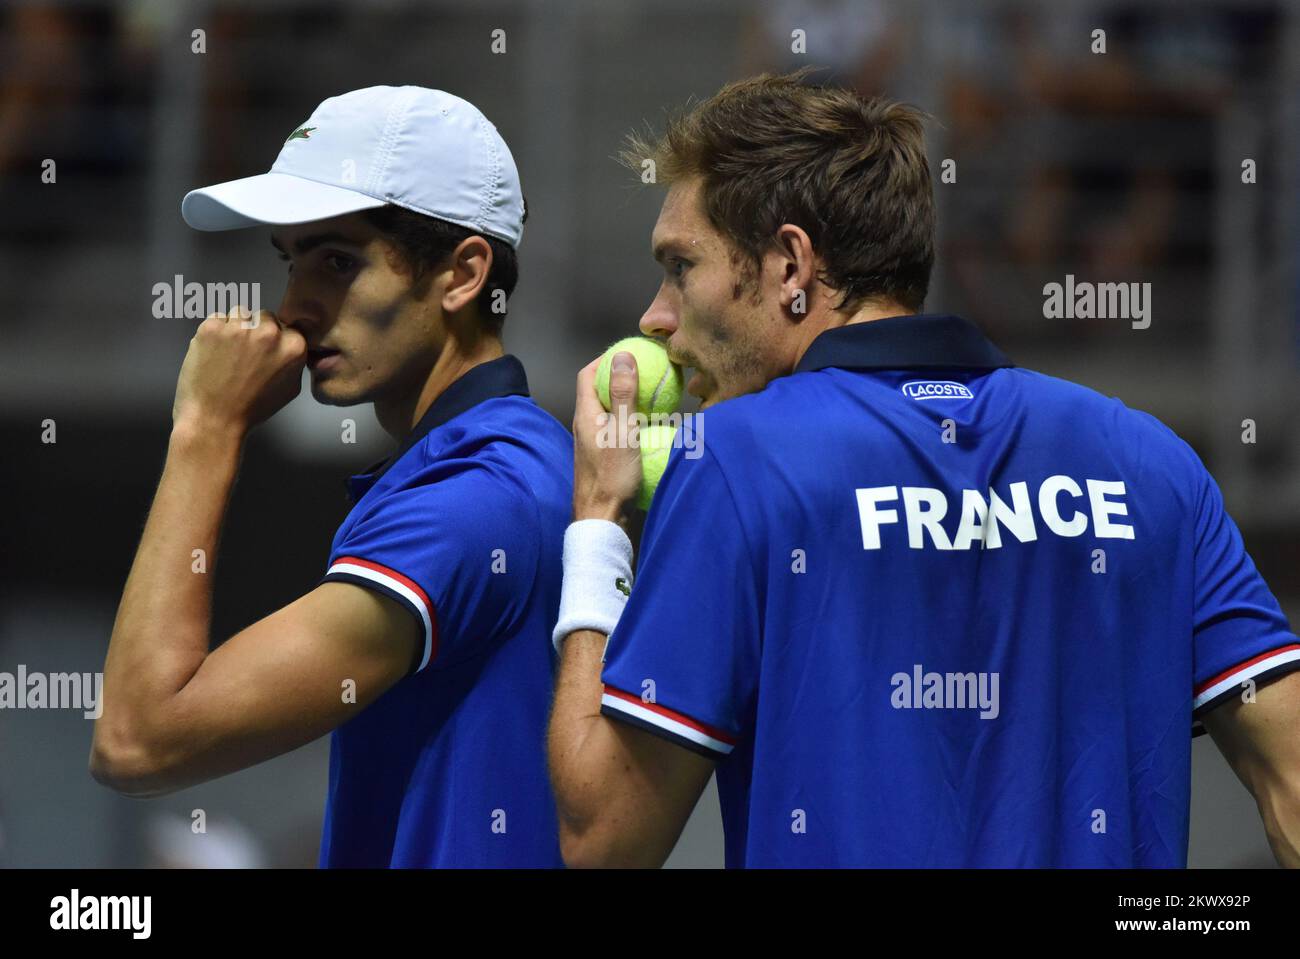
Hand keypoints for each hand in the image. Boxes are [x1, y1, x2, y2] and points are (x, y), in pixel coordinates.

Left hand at [172, 308, 306, 435]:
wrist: (214, 420)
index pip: (287, 327)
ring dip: (236, 328)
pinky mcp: (212, 327)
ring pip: (240, 314)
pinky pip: (217, 319)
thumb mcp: (290, 389)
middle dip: (256, 331)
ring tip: (228, 353)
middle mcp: (268, 332)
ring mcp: (239, 328)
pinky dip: (214, 333)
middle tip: (245, 354)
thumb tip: (292, 346)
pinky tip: (214, 353)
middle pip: (264, 317)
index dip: (275, 339)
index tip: (265, 351)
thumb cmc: (251, 409)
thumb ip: (295, 362)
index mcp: (292, 346)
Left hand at [572, 351, 642, 523]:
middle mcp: (586, 425)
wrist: (602, 520)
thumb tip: (623, 356)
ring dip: (630, 401)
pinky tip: (653, 427)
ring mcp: (595, 443)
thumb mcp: (623, 431)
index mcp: (585, 414)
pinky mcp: (605, 457)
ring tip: (655, 395)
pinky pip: (619, 430)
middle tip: (648, 371)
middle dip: (622, 378)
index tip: (630, 352)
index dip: (606, 359)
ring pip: (611, 411)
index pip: (588, 374)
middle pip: (600, 390)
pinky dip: (634, 422)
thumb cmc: (612, 477)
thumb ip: (623, 394)